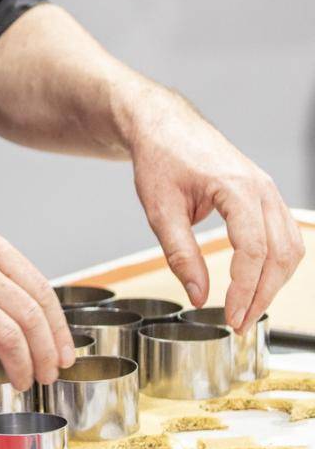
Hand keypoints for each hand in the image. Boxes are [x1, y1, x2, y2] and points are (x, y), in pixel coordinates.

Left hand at [128, 87, 302, 332]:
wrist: (164, 125)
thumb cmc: (160, 158)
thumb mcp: (160, 210)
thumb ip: (180, 254)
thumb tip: (198, 295)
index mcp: (235, 187)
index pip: (253, 250)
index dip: (244, 289)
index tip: (230, 315)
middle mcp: (261, 187)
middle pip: (280, 253)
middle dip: (262, 294)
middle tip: (239, 323)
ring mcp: (267, 190)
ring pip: (290, 247)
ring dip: (274, 282)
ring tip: (247, 309)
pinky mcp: (265, 195)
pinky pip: (284, 235)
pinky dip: (276, 264)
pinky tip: (257, 283)